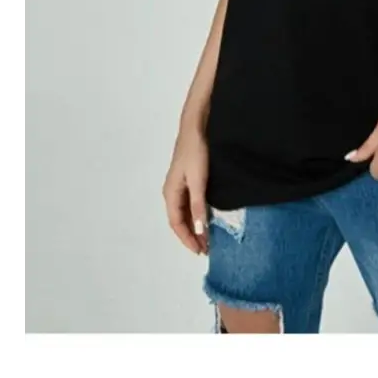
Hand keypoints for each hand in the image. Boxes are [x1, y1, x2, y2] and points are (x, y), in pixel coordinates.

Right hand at [162, 126, 209, 254]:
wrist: (196, 126)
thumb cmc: (196, 152)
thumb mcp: (198, 181)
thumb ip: (198, 206)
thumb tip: (198, 231)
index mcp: (170, 193)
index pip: (176, 223)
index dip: (187, 239)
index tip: (199, 251)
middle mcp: (172, 191)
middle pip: (179, 220)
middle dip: (191, 235)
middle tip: (205, 249)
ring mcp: (179, 185)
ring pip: (184, 212)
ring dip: (194, 226)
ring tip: (206, 238)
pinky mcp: (187, 179)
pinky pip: (189, 203)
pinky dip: (196, 214)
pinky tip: (205, 218)